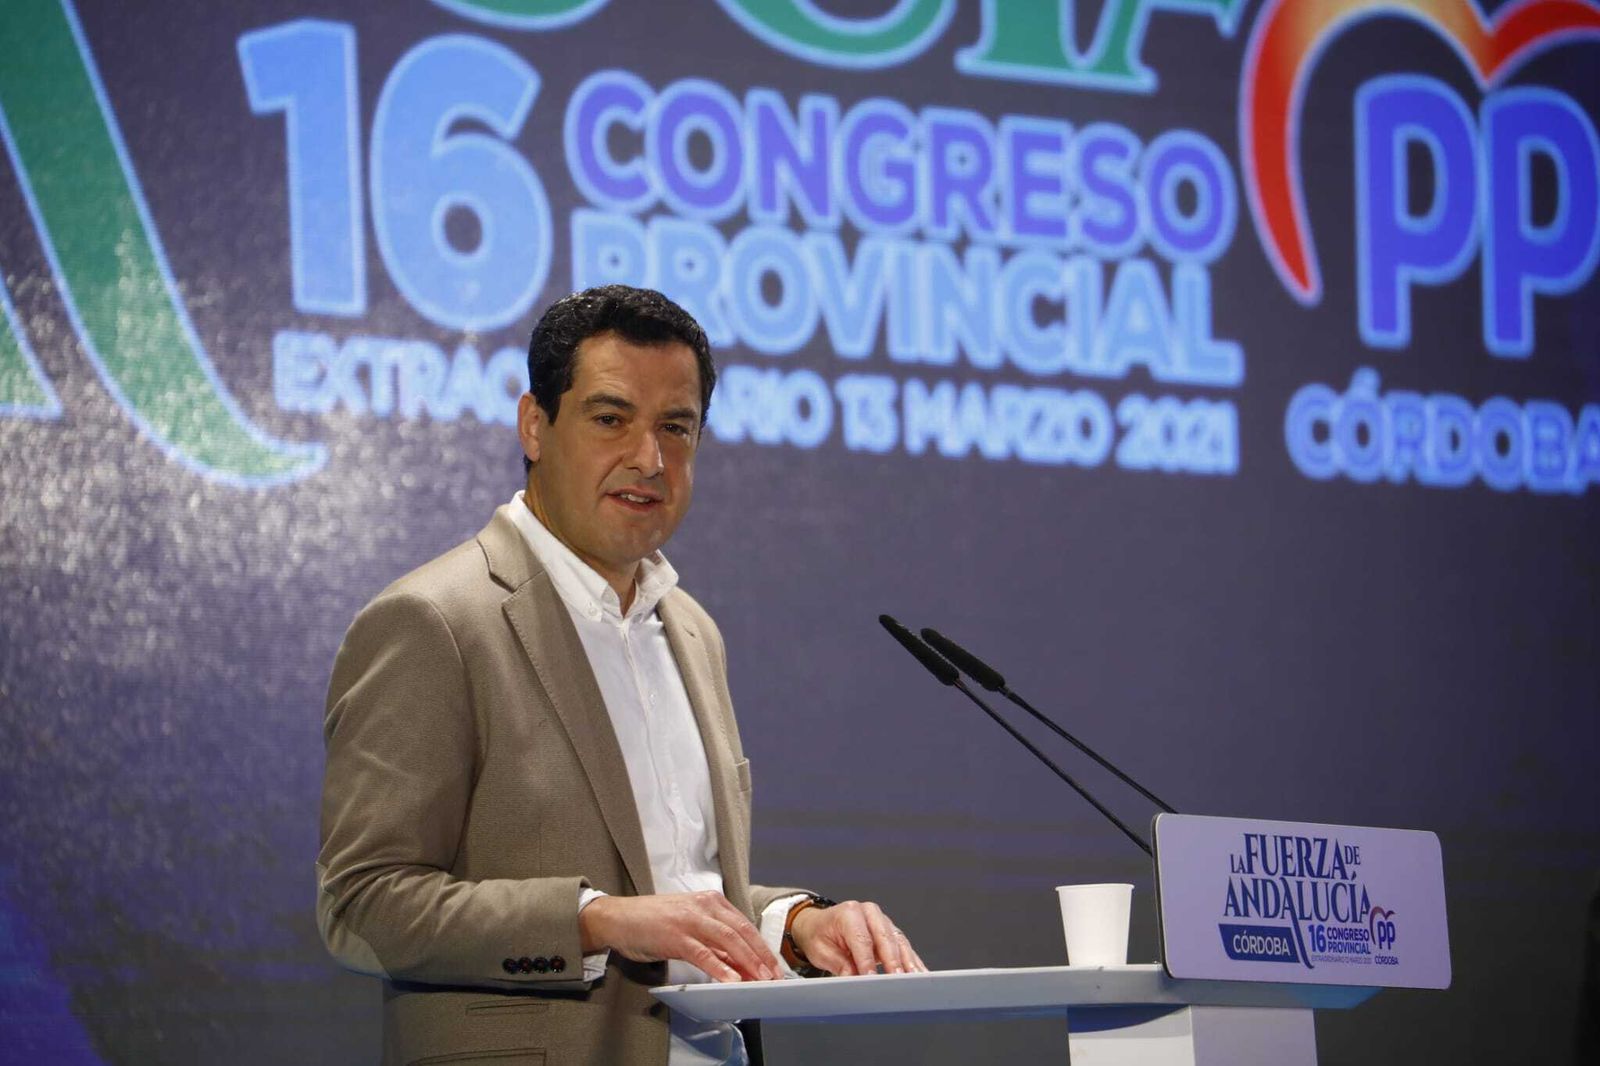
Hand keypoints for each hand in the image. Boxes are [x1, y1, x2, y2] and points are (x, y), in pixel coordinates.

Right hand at [579, 891, 782, 982]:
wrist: (617, 917)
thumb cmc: (652, 922)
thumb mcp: (689, 925)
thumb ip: (714, 942)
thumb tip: (740, 965)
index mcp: (710, 900)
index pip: (744, 925)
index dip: (762, 947)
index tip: (774, 966)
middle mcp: (704, 906)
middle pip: (742, 932)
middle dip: (761, 956)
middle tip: (774, 977)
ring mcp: (689, 920)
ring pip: (728, 941)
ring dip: (747, 962)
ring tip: (760, 980)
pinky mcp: (675, 936)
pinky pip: (703, 954)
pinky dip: (719, 968)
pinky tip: (731, 980)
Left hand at [789, 899, 927, 975]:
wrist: (821, 924)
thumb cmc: (820, 935)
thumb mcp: (820, 950)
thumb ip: (837, 962)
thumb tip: (853, 977)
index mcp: (849, 913)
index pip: (861, 939)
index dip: (867, 960)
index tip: (871, 978)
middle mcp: (869, 913)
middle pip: (885, 938)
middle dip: (893, 960)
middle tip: (898, 980)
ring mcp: (882, 921)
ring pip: (898, 941)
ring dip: (908, 961)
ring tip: (916, 979)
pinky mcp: (890, 931)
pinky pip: (903, 946)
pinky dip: (912, 961)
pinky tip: (919, 974)